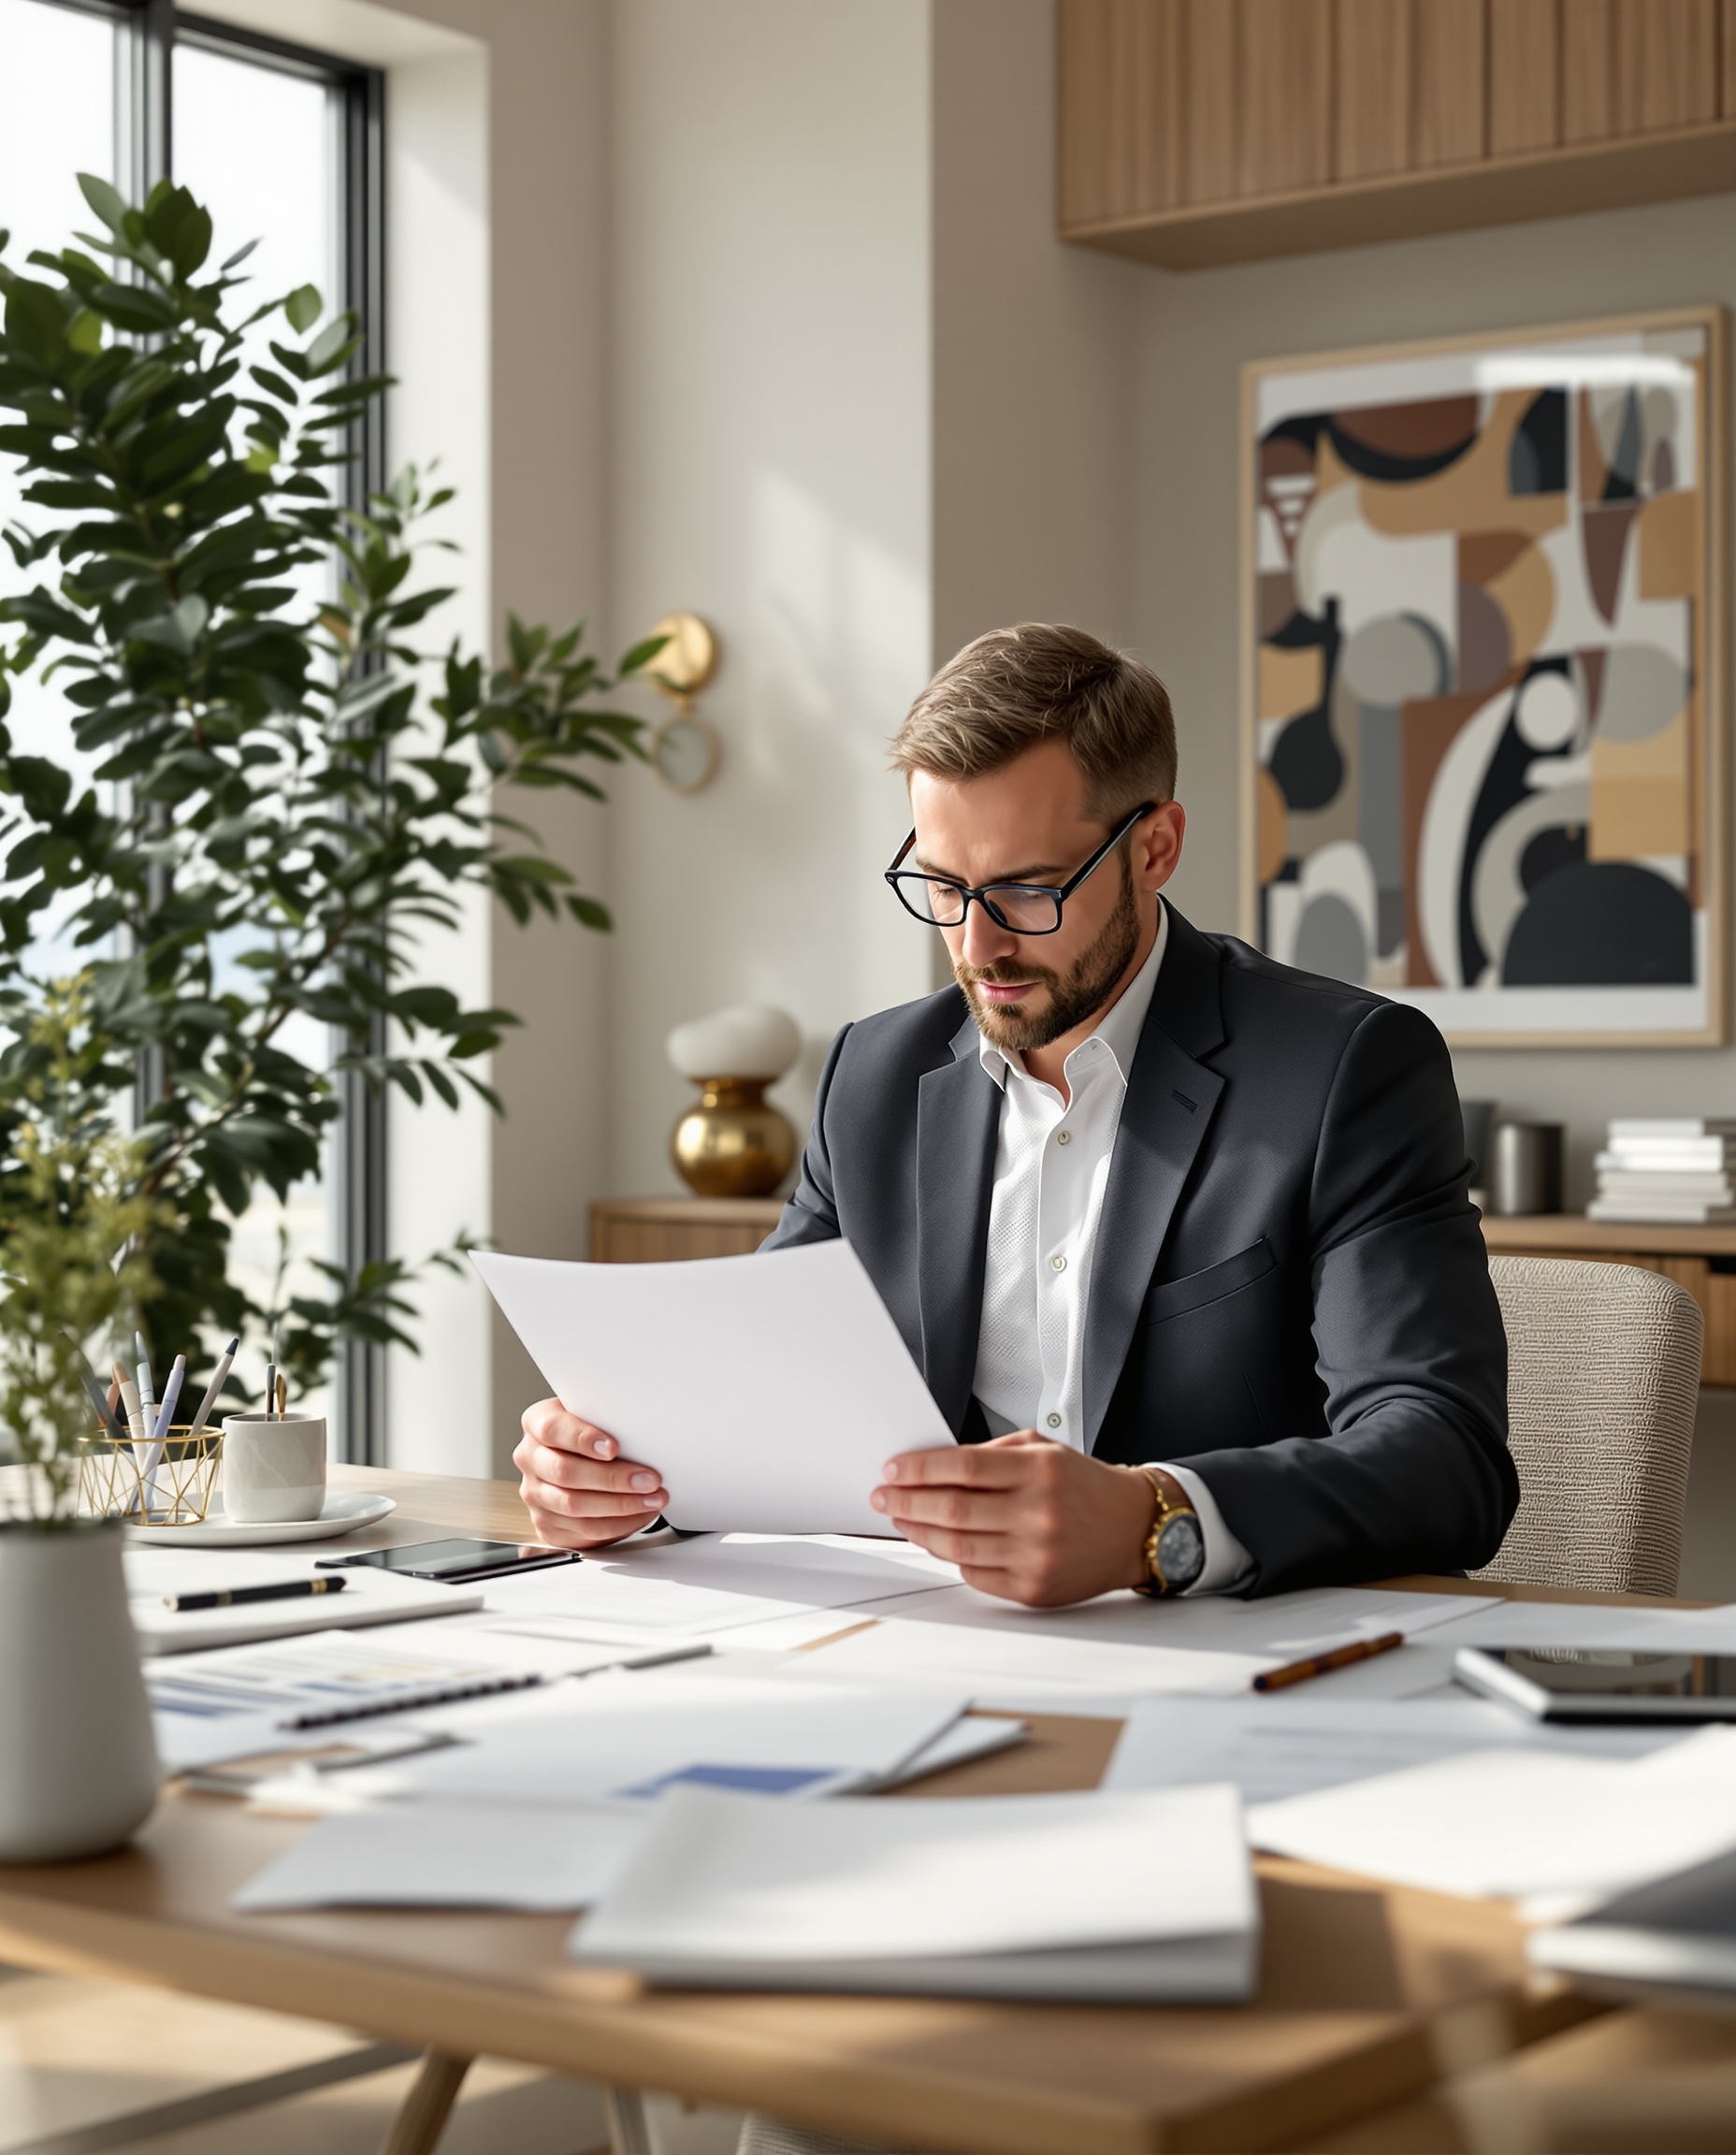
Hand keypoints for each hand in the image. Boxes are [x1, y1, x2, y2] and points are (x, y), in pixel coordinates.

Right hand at [514, 1398, 668, 1549]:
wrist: (579, 1458)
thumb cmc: (592, 1432)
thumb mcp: (595, 1413)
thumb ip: (606, 1417)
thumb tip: (642, 1431)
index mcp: (536, 1423)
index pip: (553, 1429)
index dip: (583, 1439)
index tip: (612, 1448)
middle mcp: (530, 1459)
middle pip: (565, 1473)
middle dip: (613, 1478)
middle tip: (648, 1479)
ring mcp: (535, 1494)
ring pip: (575, 1506)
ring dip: (621, 1505)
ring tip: (652, 1498)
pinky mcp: (547, 1524)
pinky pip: (583, 1531)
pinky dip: (618, 1524)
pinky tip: (640, 1514)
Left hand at [871, 1432, 1154, 1606]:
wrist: (1134, 1529)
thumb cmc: (1085, 1486)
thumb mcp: (1044, 1451)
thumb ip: (991, 1454)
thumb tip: (933, 1466)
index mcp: (1040, 1471)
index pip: (963, 1466)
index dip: (920, 1468)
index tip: (893, 1469)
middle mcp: (1039, 1513)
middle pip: (953, 1509)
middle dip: (907, 1501)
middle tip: (884, 1496)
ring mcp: (1036, 1555)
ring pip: (957, 1546)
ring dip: (919, 1532)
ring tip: (902, 1519)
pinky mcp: (1034, 1588)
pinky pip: (975, 1575)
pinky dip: (951, 1557)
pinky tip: (938, 1542)